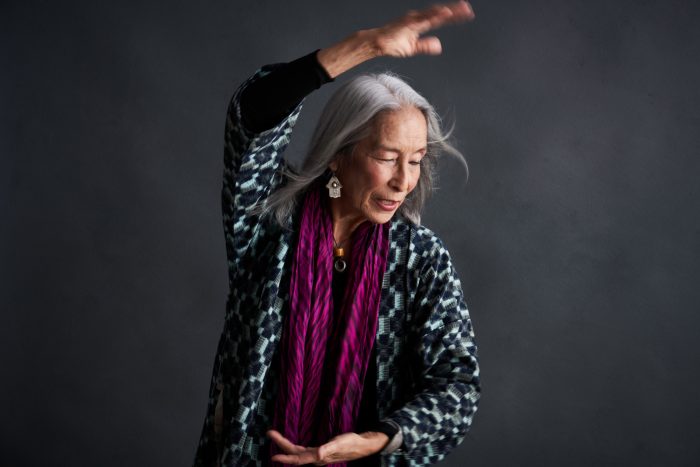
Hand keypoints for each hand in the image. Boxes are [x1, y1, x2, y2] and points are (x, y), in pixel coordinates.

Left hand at [267, 429, 388, 464]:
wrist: (361, 446)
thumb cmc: (351, 443)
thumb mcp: (340, 443)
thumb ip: (327, 449)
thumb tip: (316, 455)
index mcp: (317, 457)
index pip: (297, 458)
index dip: (285, 457)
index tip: (273, 456)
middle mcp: (315, 458)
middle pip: (294, 454)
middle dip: (281, 445)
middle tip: (270, 433)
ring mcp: (317, 455)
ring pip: (297, 452)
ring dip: (285, 446)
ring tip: (275, 436)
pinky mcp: (319, 452)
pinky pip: (303, 451)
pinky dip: (294, 448)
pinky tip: (292, 446)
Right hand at [370, 1, 474, 57]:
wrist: (378, 44)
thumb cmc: (392, 44)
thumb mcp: (413, 48)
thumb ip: (426, 46)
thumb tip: (439, 46)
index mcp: (420, 23)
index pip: (440, 18)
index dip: (454, 17)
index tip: (467, 14)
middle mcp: (418, 18)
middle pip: (440, 13)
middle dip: (455, 11)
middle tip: (468, 9)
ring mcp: (414, 19)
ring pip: (434, 13)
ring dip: (448, 11)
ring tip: (461, 9)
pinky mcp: (408, 23)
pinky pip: (425, 18)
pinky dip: (436, 15)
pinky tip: (446, 13)